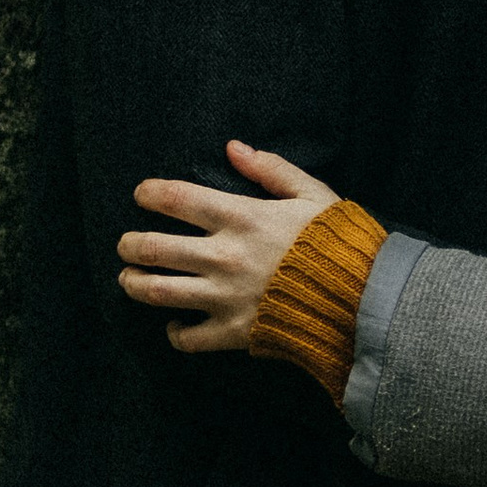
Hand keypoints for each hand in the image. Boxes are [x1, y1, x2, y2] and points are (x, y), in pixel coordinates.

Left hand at [118, 142, 335, 352]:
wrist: (360, 298)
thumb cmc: (339, 241)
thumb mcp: (312, 194)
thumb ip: (271, 169)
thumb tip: (233, 148)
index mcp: (241, 217)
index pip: (176, 198)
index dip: (149, 194)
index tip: (141, 196)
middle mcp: (223, 256)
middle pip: (152, 247)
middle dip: (129, 244)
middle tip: (126, 244)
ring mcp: (224, 297)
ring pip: (157, 292)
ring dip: (134, 284)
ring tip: (129, 279)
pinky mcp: (232, 331)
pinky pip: (187, 338)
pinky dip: (174, 333)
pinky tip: (174, 325)